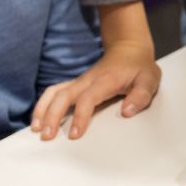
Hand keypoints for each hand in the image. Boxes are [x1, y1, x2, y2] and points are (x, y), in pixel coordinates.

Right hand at [31, 41, 160, 139]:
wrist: (129, 48)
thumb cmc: (139, 66)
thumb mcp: (149, 79)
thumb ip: (141, 96)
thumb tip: (127, 111)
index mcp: (105, 81)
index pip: (88, 98)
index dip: (80, 116)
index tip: (74, 134)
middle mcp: (87, 80)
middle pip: (63, 96)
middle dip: (52, 115)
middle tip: (46, 136)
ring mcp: (79, 81)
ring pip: (53, 92)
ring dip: (42, 109)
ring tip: (35, 129)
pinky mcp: (75, 84)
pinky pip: (54, 92)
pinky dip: (43, 104)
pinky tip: (39, 119)